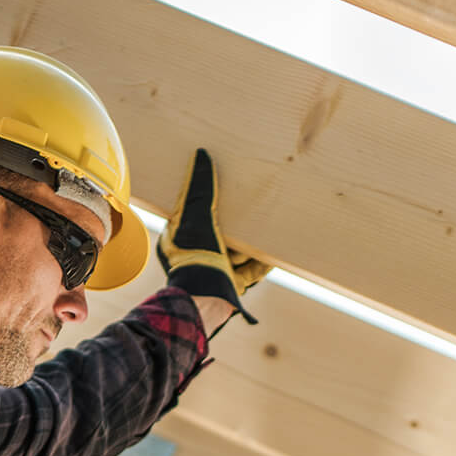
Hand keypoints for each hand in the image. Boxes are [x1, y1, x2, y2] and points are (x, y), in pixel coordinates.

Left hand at [156, 148, 269, 325]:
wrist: (206, 300)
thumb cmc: (194, 257)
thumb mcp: (195, 215)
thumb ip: (199, 188)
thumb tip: (201, 154)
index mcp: (179, 239)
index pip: (193, 213)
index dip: (207, 200)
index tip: (222, 185)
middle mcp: (196, 255)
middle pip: (220, 232)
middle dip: (236, 221)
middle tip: (251, 201)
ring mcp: (215, 270)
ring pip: (237, 250)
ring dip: (251, 240)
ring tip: (268, 222)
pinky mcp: (233, 285)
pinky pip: (252, 269)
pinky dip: (264, 260)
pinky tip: (277, 250)